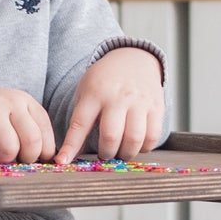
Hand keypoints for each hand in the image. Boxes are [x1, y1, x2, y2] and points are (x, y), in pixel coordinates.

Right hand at [0, 85, 55, 161]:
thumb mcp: (9, 115)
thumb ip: (28, 130)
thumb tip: (50, 160)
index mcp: (23, 100)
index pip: (45, 132)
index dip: (41, 153)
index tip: (31, 159)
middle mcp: (10, 101)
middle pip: (32, 142)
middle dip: (24, 159)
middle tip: (13, 159)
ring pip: (10, 149)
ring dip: (2, 159)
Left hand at [58, 47, 164, 163]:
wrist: (133, 58)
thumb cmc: (105, 82)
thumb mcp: (85, 93)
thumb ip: (79, 122)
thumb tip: (69, 156)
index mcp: (95, 93)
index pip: (80, 124)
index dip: (71, 146)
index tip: (63, 161)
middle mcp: (118, 97)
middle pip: (111, 136)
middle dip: (106, 153)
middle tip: (105, 153)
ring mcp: (139, 102)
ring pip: (134, 139)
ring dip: (125, 153)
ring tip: (121, 151)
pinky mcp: (156, 107)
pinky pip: (152, 136)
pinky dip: (144, 148)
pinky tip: (136, 144)